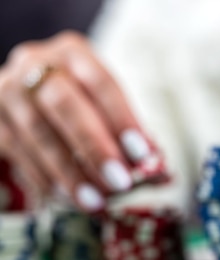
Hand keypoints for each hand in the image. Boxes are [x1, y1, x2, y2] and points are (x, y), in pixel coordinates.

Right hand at [0, 31, 152, 210]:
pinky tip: (68, 198)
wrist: (30, 94)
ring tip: (96, 200)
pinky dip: (46, 178)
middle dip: (94, 147)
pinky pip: (18, 152)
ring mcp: (9, 90)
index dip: (122, 119)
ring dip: (70, 172)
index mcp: (74, 53)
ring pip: (38, 132)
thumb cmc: (82, 102)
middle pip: (64, 103)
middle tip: (120, 182)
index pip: (101, 83)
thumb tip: (158, 171)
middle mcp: (36, 64)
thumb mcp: (105, 104)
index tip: (142, 154)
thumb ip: (128, 132)